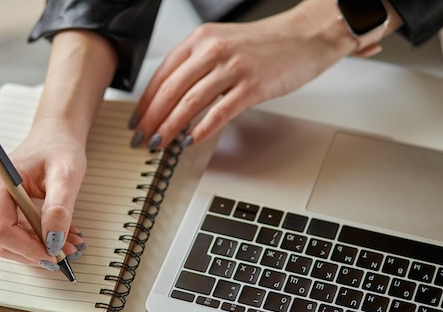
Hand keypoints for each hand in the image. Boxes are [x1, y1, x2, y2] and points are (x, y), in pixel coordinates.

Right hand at [0, 119, 85, 267]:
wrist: (55, 137)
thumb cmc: (58, 149)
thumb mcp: (66, 175)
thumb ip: (59, 208)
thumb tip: (54, 240)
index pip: (1, 230)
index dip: (28, 248)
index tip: (55, 255)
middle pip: (3, 241)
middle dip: (36, 251)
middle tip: (68, 250)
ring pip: (10, 243)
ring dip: (39, 249)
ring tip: (69, 242)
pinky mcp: (0, 210)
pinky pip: (16, 236)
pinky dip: (38, 241)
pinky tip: (60, 235)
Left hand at [129, 0, 356, 149]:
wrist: (304, 36)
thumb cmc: (265, 44)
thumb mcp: (223, 43)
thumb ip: (197, 65)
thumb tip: (173, 98)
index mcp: (201, 39)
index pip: (162, 74)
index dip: (146, 101)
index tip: (137, 120)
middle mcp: (212, 50)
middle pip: (170, 90)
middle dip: (152, 119)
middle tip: (142, 139)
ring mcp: (233, 68)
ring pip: (189, 103)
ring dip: (170, 127)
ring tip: (160, 143)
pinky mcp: (252, 86)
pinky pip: (219, 112)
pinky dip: (201, 129)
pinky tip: (191, 141)